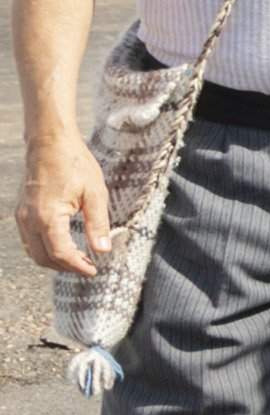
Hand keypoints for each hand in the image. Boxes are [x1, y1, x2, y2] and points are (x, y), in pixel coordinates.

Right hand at [15, 133, 112, 276]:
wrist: (49, 143)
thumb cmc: (75, 164)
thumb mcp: (95, 193)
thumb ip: (98, 224)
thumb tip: (103, 250)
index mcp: (48, 217)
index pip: (60, 254)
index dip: (77, 266)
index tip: (93, 271)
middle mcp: (29, 220)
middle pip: (43, 258)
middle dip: (66, 267)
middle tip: (88, 266)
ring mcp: (22, 216)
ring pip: (34, 251)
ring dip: (54, 260)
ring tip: (79, 258)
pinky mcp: (22, 212)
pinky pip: (30, 240)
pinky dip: (45, 249)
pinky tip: (64, 245)